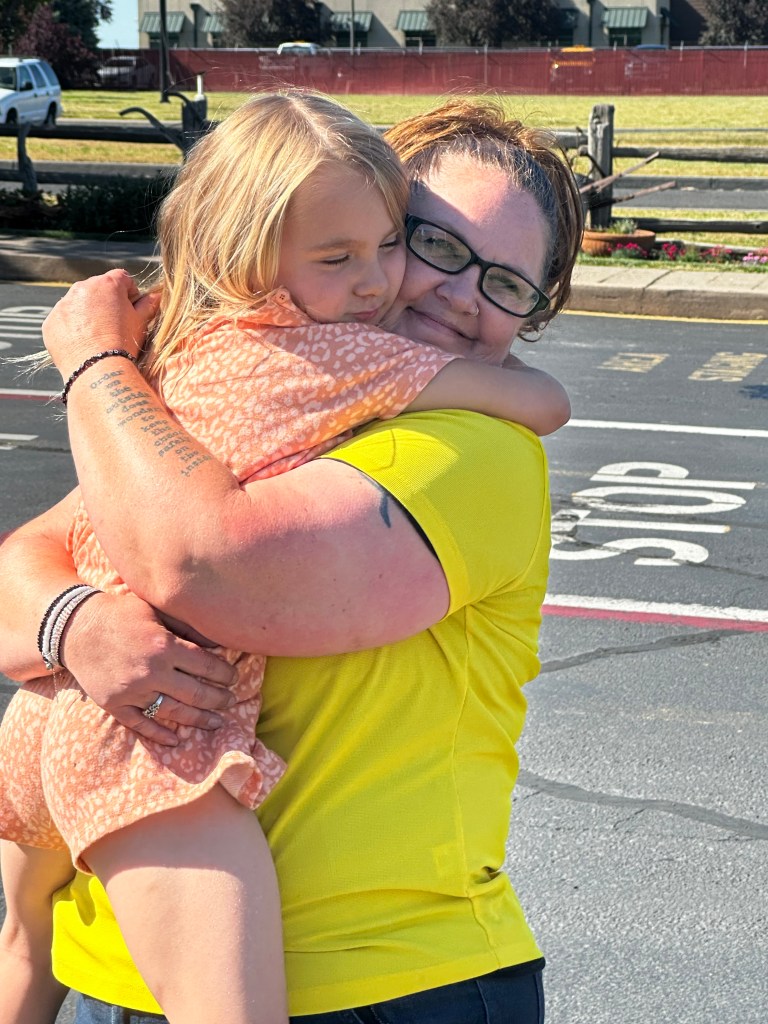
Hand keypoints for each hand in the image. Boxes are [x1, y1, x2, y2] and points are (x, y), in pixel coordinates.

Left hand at [43, 269, 160, 379]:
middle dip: (106, 302)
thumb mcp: (141, 323)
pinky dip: (71, 329)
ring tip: (97, 337)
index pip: (122, 278)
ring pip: (78, 304)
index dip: (129, 293)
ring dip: (87, 314)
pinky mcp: (51, 322)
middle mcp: (82, 288)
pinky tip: (82, 344)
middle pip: (97, 289)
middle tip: (114, 325)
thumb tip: (156, 296)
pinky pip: (63, 321)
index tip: (131, 309)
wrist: (98, 369)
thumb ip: (148, 305)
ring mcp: (63, 305)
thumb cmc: (124, 343)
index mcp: (107, 284)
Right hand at [60, 591, 237, 745]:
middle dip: (218, 699)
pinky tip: (176, 739)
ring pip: (174, 713)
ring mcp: (132, 691)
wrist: (75, 627)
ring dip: (199, 720)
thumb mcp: (157, 610)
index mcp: (164, 646)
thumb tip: (219, 640)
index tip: (234, 678)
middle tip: (231, 701)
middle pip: (196, 694)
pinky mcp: (114, 705)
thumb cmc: (121, 613)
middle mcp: (150, 672)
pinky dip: (160, 734)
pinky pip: (141, 725)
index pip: (206, 666)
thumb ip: (187, 626)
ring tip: (216, 722)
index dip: (225, 674)